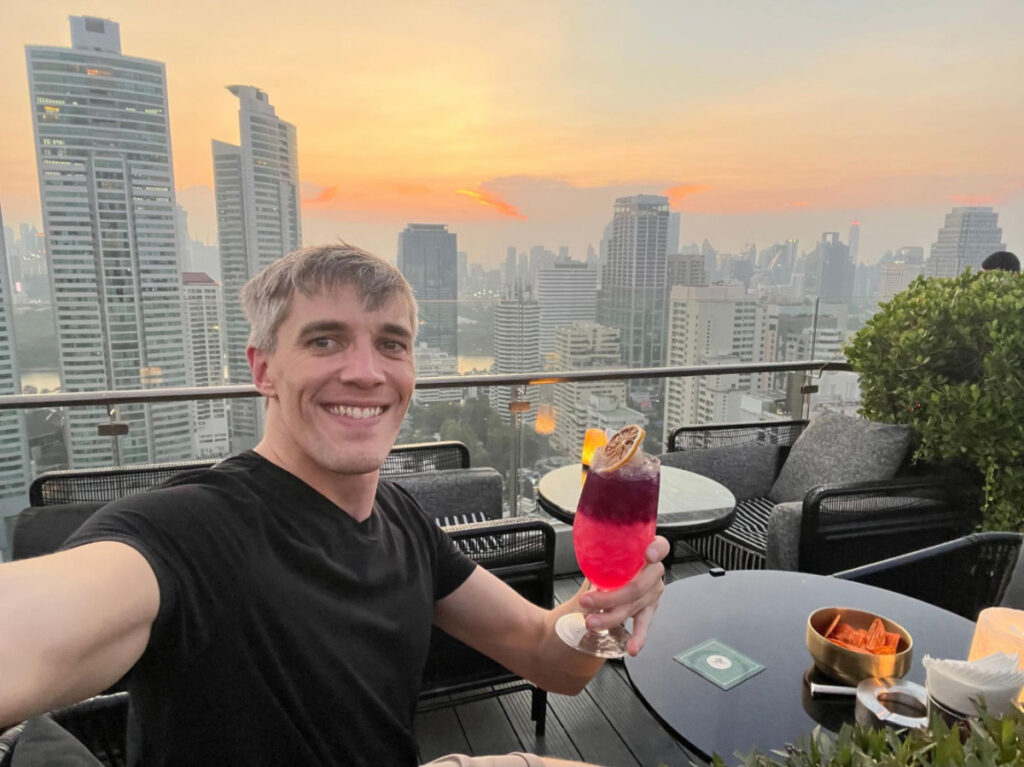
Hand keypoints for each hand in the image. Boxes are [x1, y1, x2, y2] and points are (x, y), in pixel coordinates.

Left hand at [577, 535, 668, 655]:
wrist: (609, 580)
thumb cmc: (608, 564)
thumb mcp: (604, 557)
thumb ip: (601, 560)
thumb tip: (588, 568)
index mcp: (645, 551)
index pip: (661, 546)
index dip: (657, 550)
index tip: (648, 555)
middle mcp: (653, 572)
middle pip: (637, 586)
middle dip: (609, 597)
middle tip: (587, 602)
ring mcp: (652, 592)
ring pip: (633, 606)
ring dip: (610, 617)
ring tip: (592, 623)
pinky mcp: (649, 610)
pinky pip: (643, 625)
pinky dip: (638, 637)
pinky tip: (633, 648)